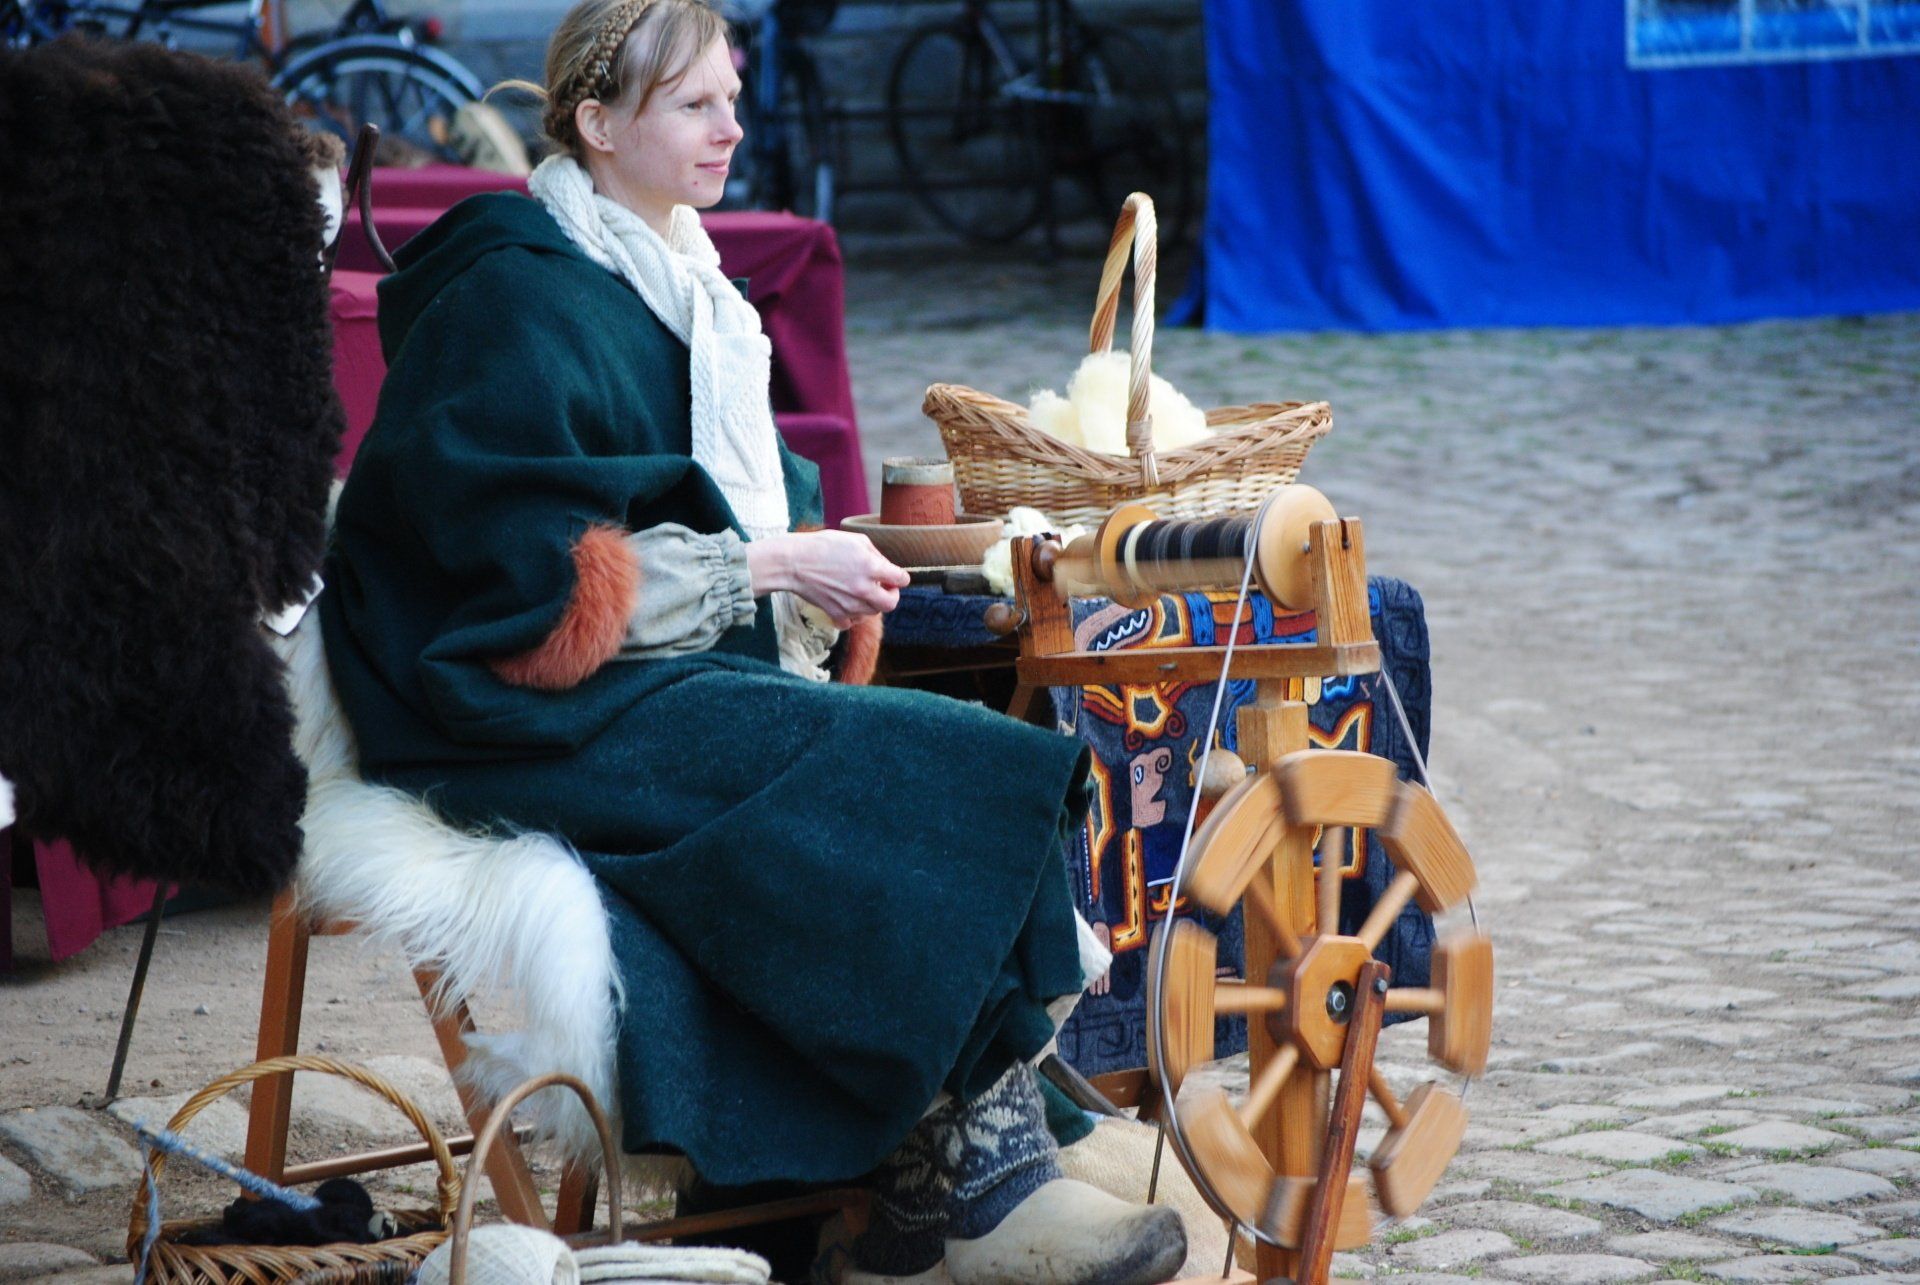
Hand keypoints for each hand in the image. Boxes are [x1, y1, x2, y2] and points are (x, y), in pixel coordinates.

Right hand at [747, 531, 909, 628]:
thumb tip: (887, 568)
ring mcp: (849, 604)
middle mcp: (863, 589)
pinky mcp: (835, 613)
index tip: (893, 575)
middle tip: (883, 587)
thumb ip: (876, 555)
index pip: (901, 579)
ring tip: (861, 591)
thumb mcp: (855, 540)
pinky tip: (847, 603)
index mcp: (871, 567)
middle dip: (891, 595)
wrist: (794, 562)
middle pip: (891, 604)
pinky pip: (852, 623)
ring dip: (871, 603)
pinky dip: (852, 616)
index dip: (900, 576)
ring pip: (872, 613)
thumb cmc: (823, 546)